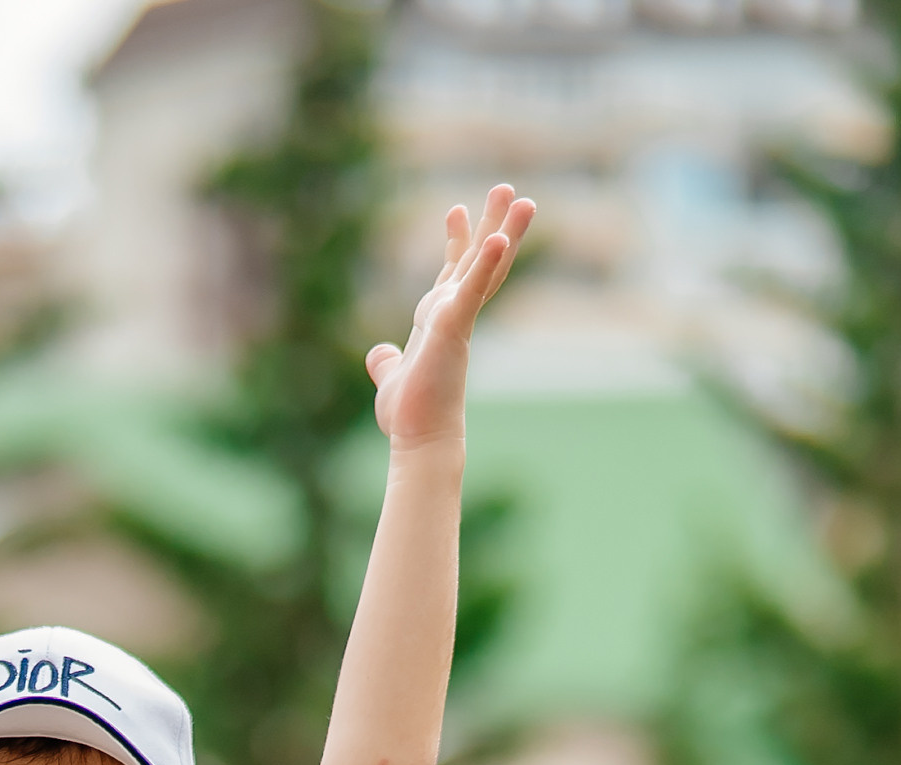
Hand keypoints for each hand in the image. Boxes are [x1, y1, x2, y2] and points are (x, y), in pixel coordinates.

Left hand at [366, 186, 533, 453]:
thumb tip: (379, 354)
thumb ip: (386, 362)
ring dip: (504, 231)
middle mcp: (454, 315)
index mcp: (440, 321)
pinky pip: (472, 291)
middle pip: (480, 259)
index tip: (455, 209)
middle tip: (505, 187)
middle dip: (493, 223)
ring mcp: (457, 320)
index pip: (454, 273)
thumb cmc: (410, 416)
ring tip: (522, 198)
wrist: (418, 440)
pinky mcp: (454, 329)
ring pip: (487, 268)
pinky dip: (484, 265)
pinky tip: (496, 239)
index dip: (456, 241)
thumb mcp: (390, 380)